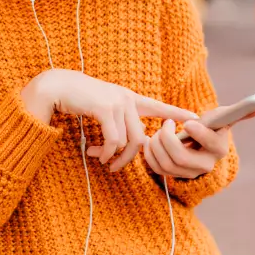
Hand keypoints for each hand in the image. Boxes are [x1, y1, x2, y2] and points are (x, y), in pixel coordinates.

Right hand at [21, 69, 197, 171]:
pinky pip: (113, 140)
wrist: (57, 87)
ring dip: (113, 157)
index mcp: (129, 98)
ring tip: (99, 159)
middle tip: (113, 167)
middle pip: (141, 138)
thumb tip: (122, 145)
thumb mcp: (103, 107)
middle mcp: (127, 99)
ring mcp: (117, 102)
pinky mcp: (105, 108)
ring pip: (128, 141)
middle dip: (129, 158)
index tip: (197, 117)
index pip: (158, 106)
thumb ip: (116, 120)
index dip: (178, 112)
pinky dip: (105, 152)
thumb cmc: (78, 99)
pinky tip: (95, 154)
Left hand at [143, 106, 254, 178]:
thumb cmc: (213, 128)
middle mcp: (205, 165)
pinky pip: (157, 169)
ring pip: (166, 164)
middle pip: (181, 158)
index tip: (187, 122)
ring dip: (156, 145)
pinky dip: (150, 154)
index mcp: (219, 148)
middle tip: (165, 124)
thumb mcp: (225, 118)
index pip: (210, 144)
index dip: (198, 133)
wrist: (200, 147)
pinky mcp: (174, 176)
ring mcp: (189, 173)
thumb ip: (243, 111)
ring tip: (158, 131)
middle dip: (167, 139)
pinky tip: (151, 141)